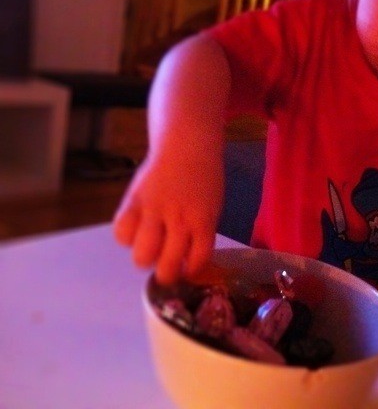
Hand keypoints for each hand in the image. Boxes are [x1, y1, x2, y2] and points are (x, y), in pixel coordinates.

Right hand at [112, 150, 223, 284]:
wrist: (186, 146)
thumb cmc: (203, 180)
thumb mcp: (212, 208)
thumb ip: (201, 234)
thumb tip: (187, 263)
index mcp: (203, 222)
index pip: (197, 261)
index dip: (190, 272)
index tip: (186, 271)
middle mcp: (179, 220)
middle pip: (166, 266)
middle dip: (166, 274)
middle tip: (165, 264)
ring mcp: (154, 211)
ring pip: (141, 255)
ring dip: (145, 259)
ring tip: (149, 248)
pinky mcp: (133, 201)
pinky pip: (121, 232)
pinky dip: (126, 238)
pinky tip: (135, 231)